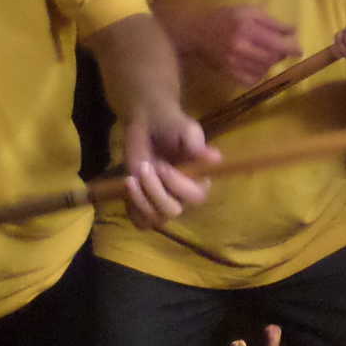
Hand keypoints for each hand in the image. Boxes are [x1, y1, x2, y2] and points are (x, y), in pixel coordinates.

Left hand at [120, 104, 214, 225]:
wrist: (148, 124)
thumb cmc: (172, 126)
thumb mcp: (187, 130)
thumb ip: (197, 145)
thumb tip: (216, 158)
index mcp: (199, 182)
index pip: (196, 197)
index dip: (178, 185)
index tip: (163, 166)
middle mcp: (183, 197)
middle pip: (172, 211)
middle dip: (155, 192)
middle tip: (144, 167)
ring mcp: (162, 202)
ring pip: (155, 219)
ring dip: (141, 200)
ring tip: (132, 178)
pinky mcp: (143, 204)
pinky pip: (139, 221)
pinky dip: (132, 208)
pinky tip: (130, 185)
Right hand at [183, 4, 300, 86]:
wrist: (196, 31)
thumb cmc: (225, 17)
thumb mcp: (248, 11)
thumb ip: (271, 21)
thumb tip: (293, 31)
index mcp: (247, 27)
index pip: (277, 42)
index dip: (292, 47)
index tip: (299, 50)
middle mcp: (241, 46)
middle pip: (273, 57)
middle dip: (281, 54)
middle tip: (280, 49)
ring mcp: (234, 62)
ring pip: (264, 69)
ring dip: (270, 63)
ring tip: (266, 54)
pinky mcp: (229, 72)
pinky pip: (252, 79)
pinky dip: (259, 74)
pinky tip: (256, 65)